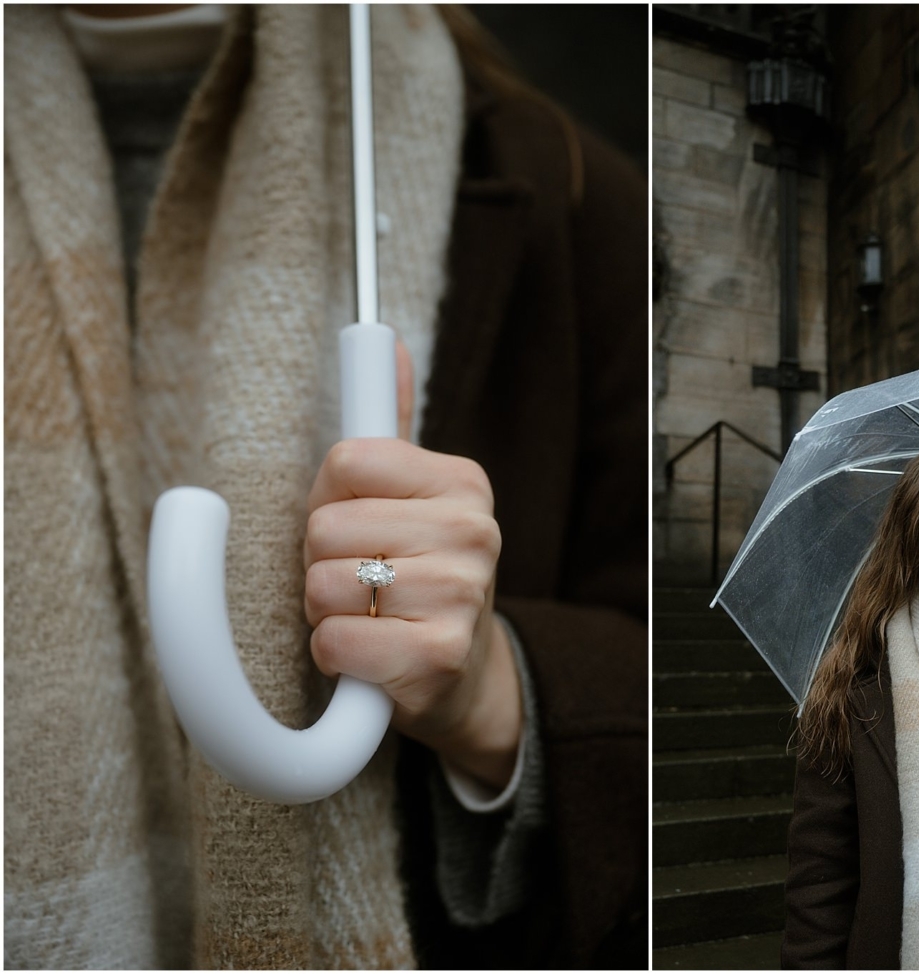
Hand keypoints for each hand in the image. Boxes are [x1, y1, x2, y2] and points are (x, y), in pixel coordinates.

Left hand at [302, 340, 520, 790]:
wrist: (461, 678)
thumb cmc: (418, 579)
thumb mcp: (414, 499)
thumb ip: (393, 425)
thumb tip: (384, 342)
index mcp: (463, 483)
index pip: (346, 461)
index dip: (328, 501)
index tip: (356, 526)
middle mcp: (474, 532)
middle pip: (325, 528)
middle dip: (322, 562)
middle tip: (361, 582)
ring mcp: (462, 594)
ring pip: (323, 586)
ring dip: (327, 613)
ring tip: (369, 619)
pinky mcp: (439, 657)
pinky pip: (334, 642)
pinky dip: (334, 656)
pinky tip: (371, 656)